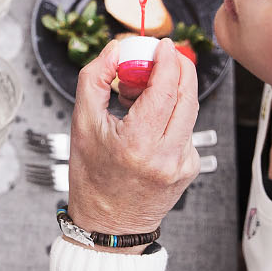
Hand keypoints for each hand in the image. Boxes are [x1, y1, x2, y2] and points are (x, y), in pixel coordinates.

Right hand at [68, 39, 199, 242]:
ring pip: (189, 109)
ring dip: (171, 91)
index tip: (161, 45)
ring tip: (139, 96)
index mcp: (138, 144)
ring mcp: (183, 163)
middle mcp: (167, 156)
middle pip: (188, 95)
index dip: (167, 61)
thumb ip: (94, 79)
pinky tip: (148, 122)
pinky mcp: (190, 167)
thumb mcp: (81, 124)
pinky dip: (171, 114)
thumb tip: (115, 49)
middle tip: (158, 57)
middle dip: (177, 68)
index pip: (166, 90)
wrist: (109, 225)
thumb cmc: (92, 178)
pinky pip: (187, 128)